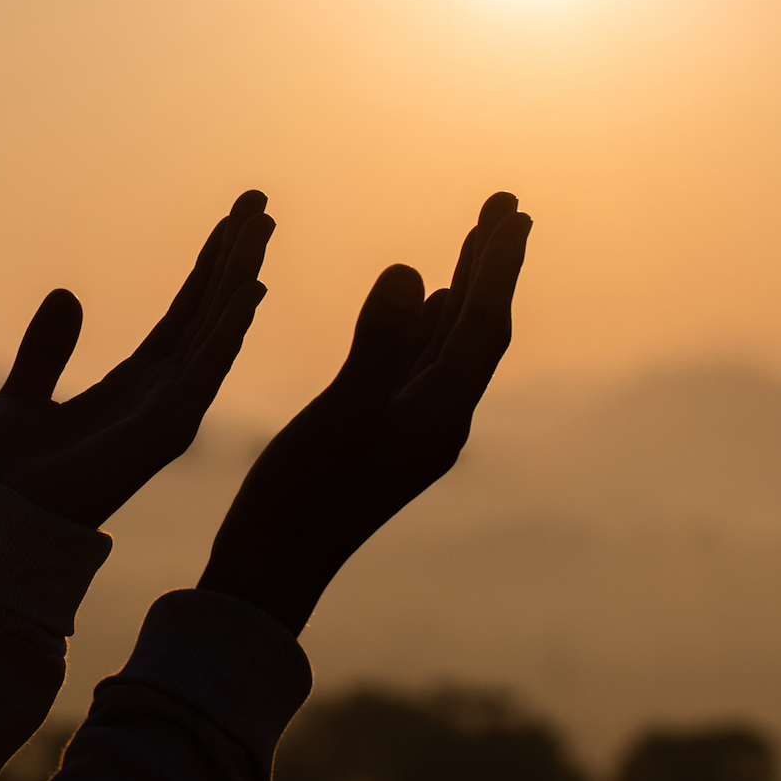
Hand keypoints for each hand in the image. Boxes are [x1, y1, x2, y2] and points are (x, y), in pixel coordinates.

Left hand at [0, 190, 275, 528]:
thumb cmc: (10, 472)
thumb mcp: (24, 391)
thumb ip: (48, 347)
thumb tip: (67, 294)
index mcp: (134, 383)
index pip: (185, 314)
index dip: (209, 268)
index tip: (234, 222)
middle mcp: (163, 394)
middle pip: (210, 313)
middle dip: (237, 259)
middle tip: (262, 205)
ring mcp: (170, 411)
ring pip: (217, 332)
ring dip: (241, 279)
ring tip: (263, 228)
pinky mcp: (166, 429)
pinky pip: (206, 369)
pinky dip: (230, 329)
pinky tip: (250, 289)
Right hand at [198, 191, 530, 633]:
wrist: (269, 573)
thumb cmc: (301, 498)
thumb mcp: (341, 412)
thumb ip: (380, 343)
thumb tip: (416, 273)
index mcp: (439, 417)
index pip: (481, 326)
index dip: (497, 266)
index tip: (511, 211)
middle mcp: (438, 422)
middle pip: (477, 330)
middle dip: (492, 267)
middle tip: (508, 207)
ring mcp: (412, 431)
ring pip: (450, 345)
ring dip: (467, 288)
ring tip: (479, 242)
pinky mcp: (384, 437)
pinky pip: (422, 364)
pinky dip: (431, 323)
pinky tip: (431, 303)